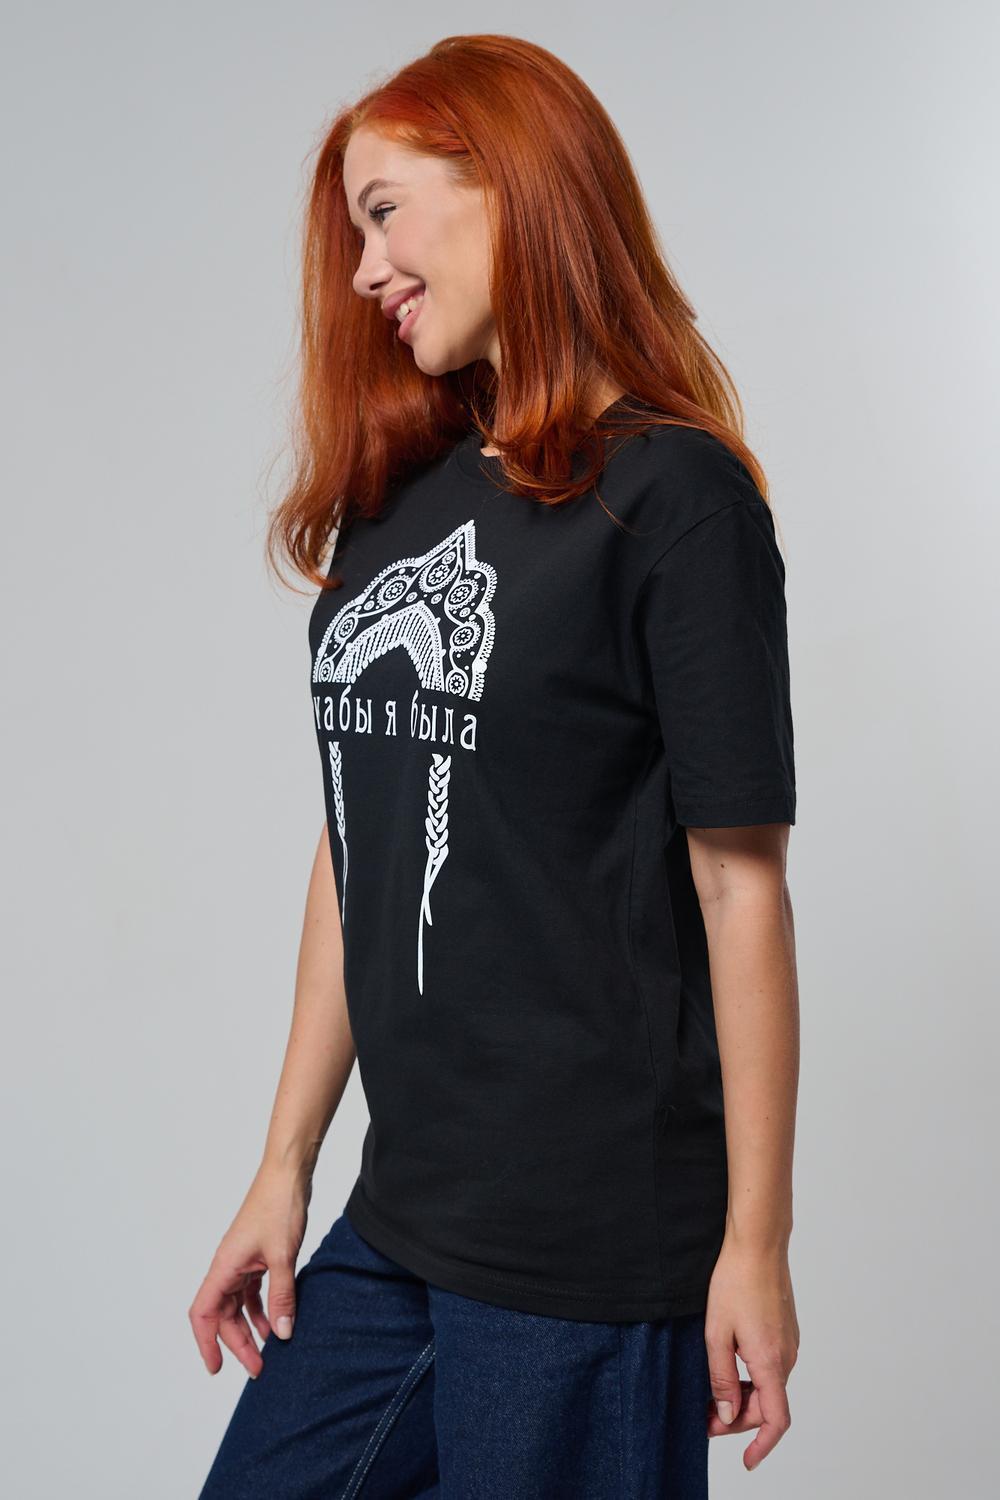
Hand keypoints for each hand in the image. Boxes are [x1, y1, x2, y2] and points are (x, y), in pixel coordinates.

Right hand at [188, 1162, 311, 1378]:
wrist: (289, 1173)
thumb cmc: (279, 1206)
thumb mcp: (283, 1256)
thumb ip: (282, 1295)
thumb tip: (284, 1333)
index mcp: (224, 1266)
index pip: (203, 1313)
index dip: (206, 1343)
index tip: (216, 1369)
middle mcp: (228, 1266)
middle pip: (223, 1315)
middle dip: (237, 1343)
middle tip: (259, 1368)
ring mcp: (242, 1261)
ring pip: (238, 1304)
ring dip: (250, 1328)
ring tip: (270, 1351)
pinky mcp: (258, 1256)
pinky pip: (253, 1291)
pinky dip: (263, 1308)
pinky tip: (278, 1322)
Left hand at [703, 1236, 799, 1470]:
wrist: (758, 1244)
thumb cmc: (735, 1282)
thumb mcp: (716, 1333)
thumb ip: (720, 1378)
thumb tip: (727, 1414)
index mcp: (771, 1362)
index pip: (776, 1420)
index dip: (762, 1446)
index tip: (747, 1461)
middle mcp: (787, 1356)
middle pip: (768, 1405)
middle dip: (738, 1418)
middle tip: (705, 1417)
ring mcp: (790, 1342)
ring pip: (769, 1386)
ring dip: (744, 1397)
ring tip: (711, 1393)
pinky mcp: (786, 1331)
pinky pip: (771, 1366)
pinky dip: (752, 1377)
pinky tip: (728, 1366)